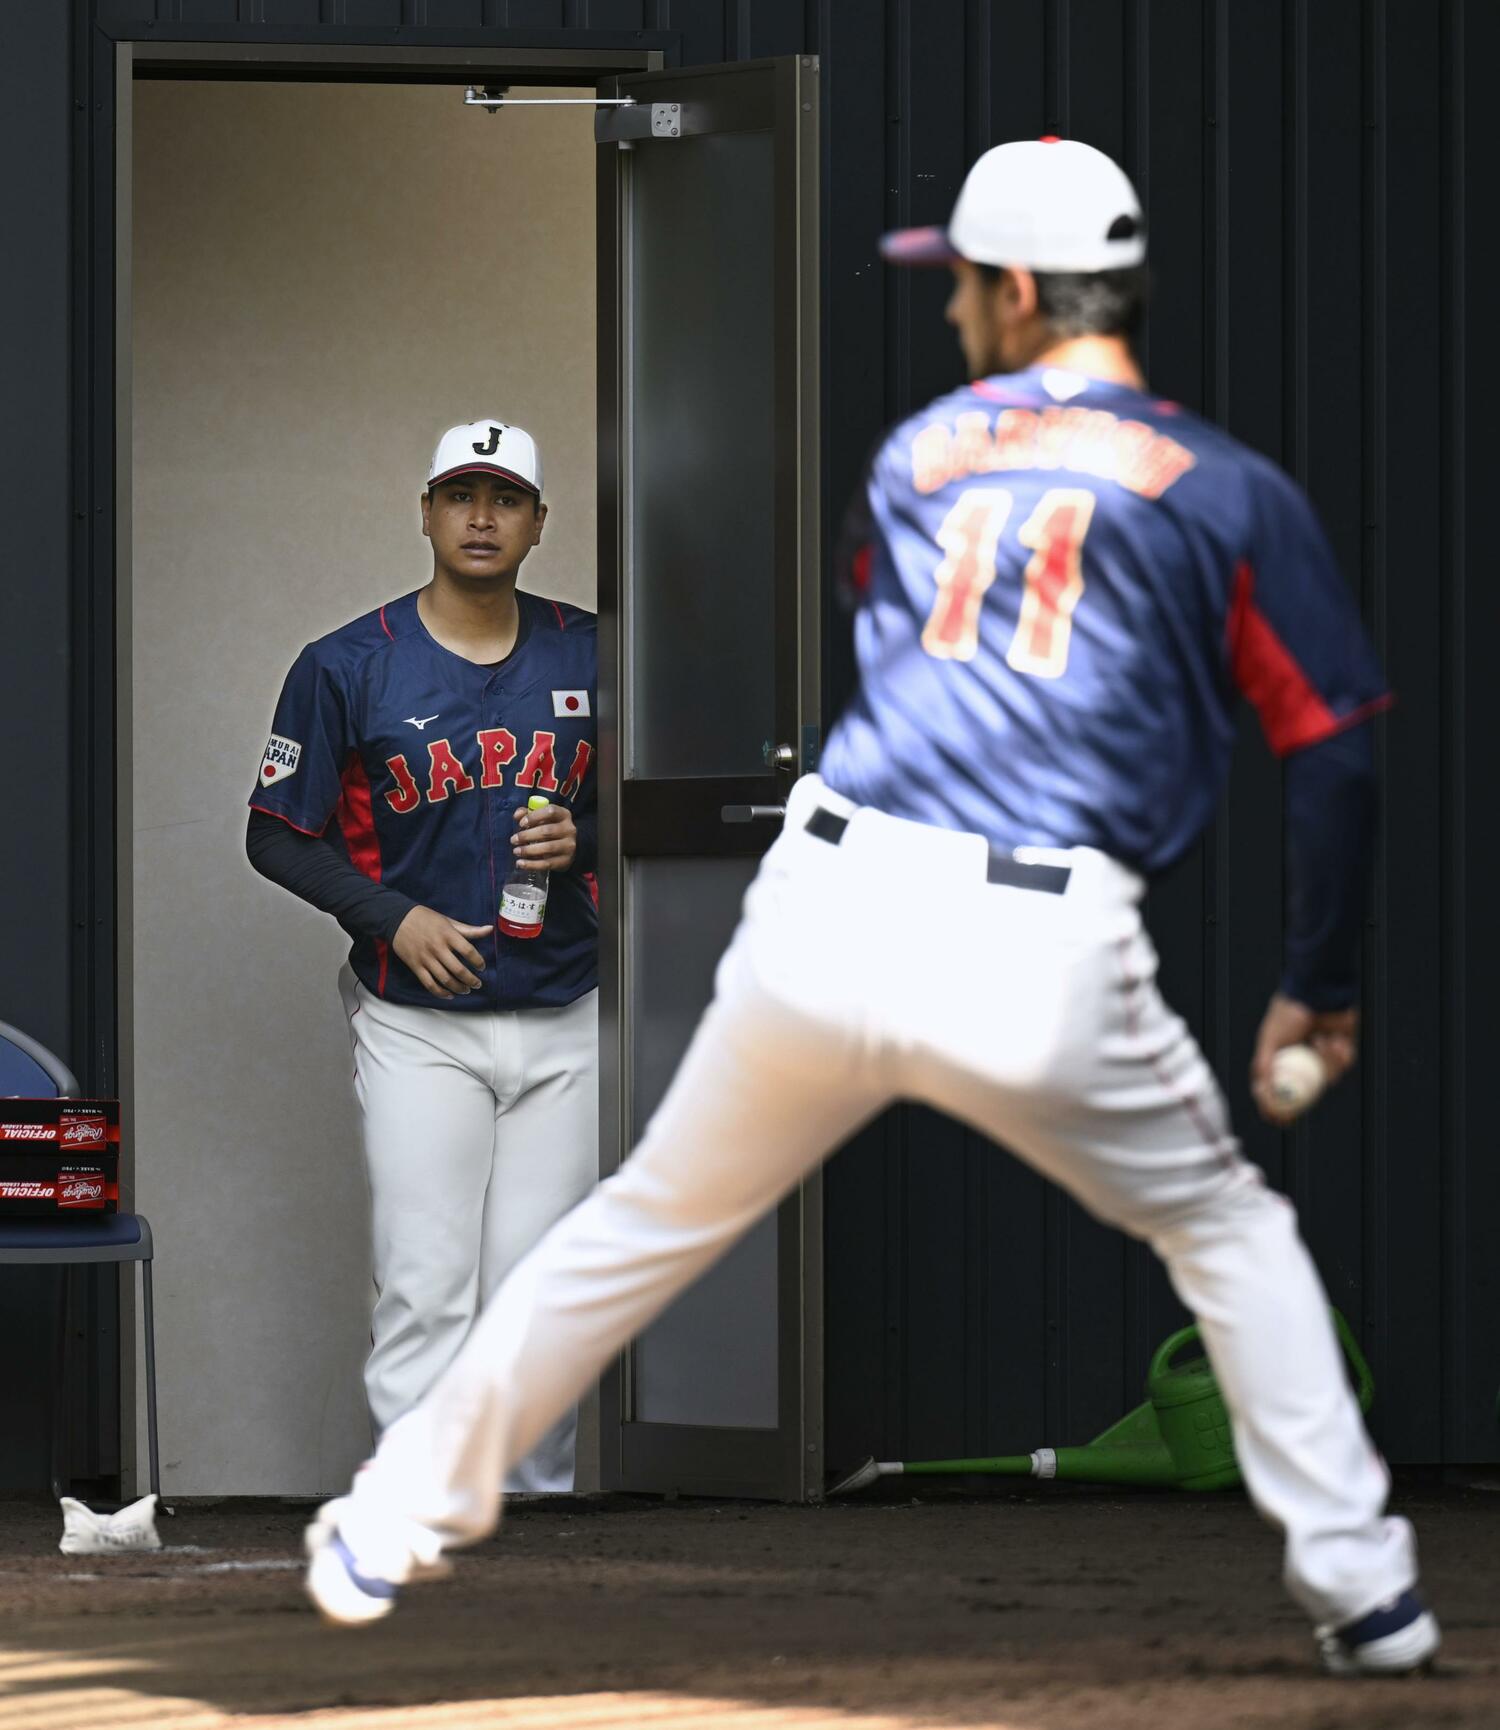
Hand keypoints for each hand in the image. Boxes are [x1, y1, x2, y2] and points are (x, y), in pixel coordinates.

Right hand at [392, 906, 491, 999]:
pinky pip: (429, 984)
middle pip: (458, 969)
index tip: (481, 967)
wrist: (397, 919)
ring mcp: (426, 958)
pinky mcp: (416, 966)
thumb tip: (489, 930)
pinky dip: (440, 992)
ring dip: (458, 988)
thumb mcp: (448, 921)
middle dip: (471, 980)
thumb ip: (469, 930)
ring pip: (445, 979)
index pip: (468, 951)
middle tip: (477, 984)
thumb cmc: (425, 918)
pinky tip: (449, 995)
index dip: (478, 961)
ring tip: (466, 990)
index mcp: (448, 935)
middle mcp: (437, 948)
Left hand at [511, 803, 576, 872]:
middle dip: (527, 835)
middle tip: (513, 840)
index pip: (550, 811)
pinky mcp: (565, 861)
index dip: (534, 816)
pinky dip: (532, 864)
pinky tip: (520, 863)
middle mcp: (569, 829)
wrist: (566, 848)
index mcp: (563, 815)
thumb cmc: (550, 828)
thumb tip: (517, 815)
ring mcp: (569, 846)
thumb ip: (528, 814)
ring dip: (528, 850)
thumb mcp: (541, 818)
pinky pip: (547, 863)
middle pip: (547, 831)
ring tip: (516, 851)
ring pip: (548, 848)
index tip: (521, 824)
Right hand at [1250, 992, 1358, 1121]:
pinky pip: (1344, 1063)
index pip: (1280, 1086)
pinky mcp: (1343, 1047)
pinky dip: (1339, 1054)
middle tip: (1305, 1109)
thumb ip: (1264, 1066)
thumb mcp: (1270, 1039)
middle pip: (1306, 1088)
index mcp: (1284, 1055)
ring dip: (1326, 1062)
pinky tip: (1334, 1037)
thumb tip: (1261, 1092)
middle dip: (1307, 1100)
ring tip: (1320, 1040)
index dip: (1278, 1105)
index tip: (1279, 1120)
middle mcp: (1304, 1056)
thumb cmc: (1289, 1012)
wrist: (1318, 991)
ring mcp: (1324, 1054)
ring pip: (1327, 1076)